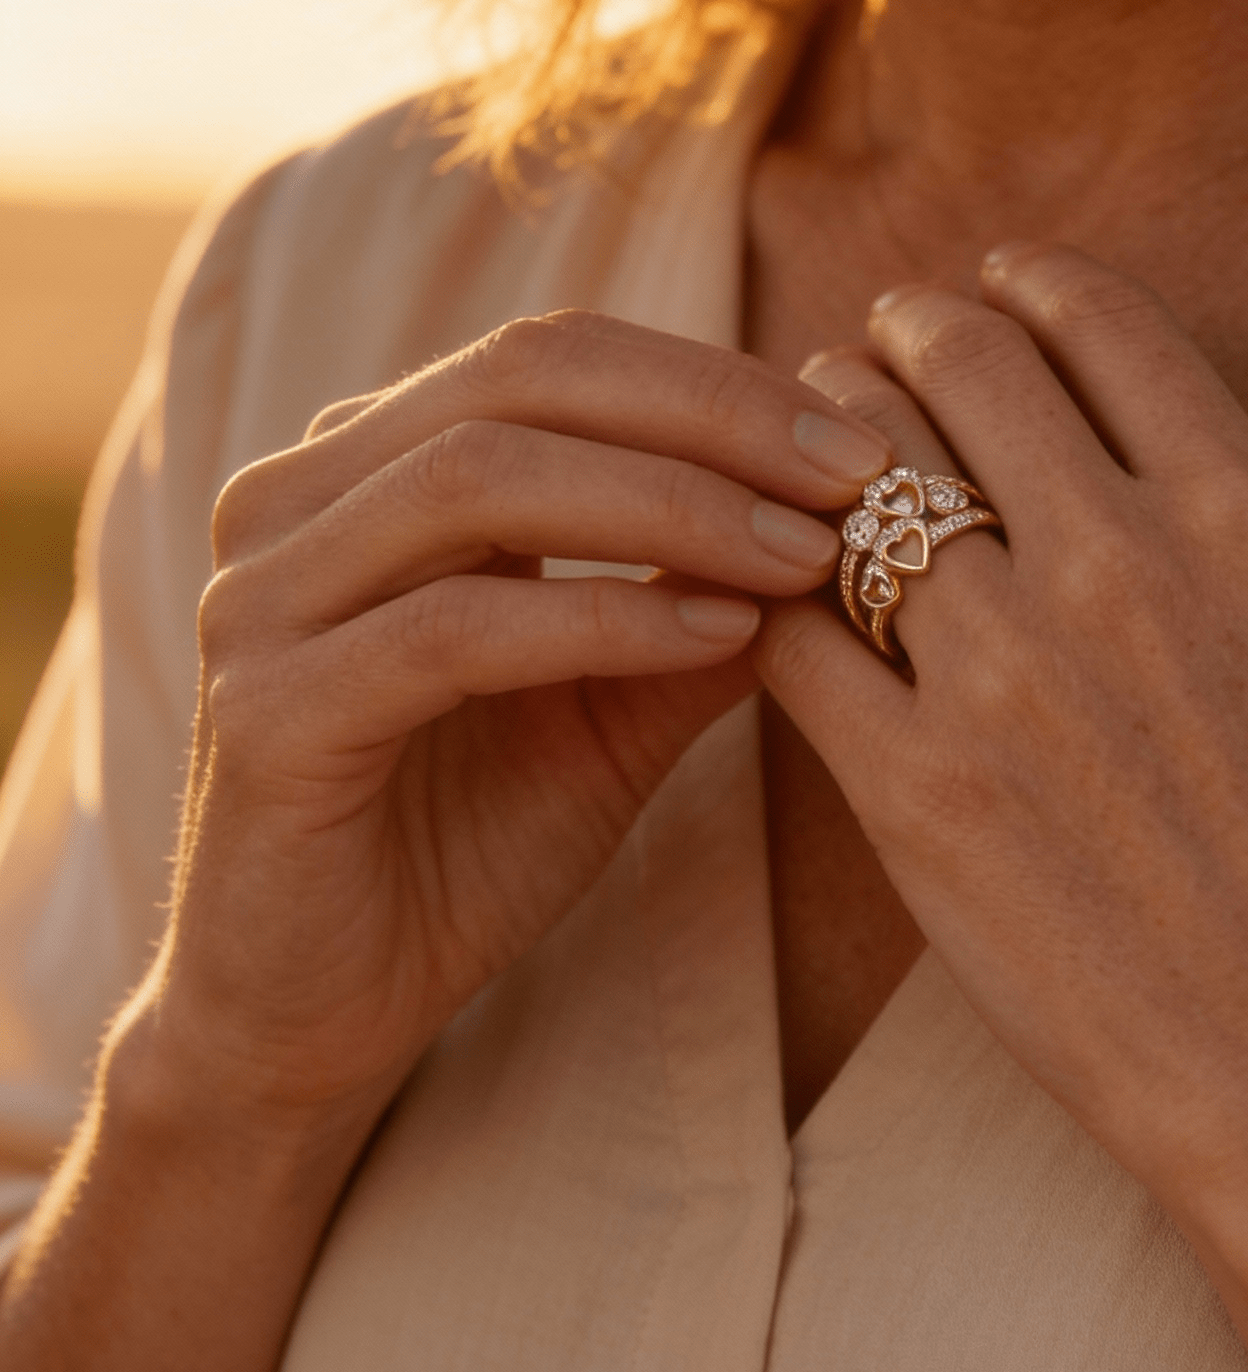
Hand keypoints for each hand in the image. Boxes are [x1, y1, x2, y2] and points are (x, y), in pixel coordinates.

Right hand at [141, 312, 888, 1136]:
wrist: (320, 1013)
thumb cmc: (461, 849)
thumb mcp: (610, 710)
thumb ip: (698, 606)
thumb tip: (840, 523)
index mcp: (369, 470)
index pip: (553, 357)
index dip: (715, 384)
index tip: (860, 446)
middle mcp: (296, 502)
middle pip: (520, 380)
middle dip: (711, 419)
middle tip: (856, 478)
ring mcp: (264, 599)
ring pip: (482, 481)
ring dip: (673, 505)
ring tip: (805, 556)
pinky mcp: (267, 713)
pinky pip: (454, 630)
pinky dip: (604, 619)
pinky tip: (720, 638)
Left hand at [760, 247, 1247, 1371]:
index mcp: (1243, 525)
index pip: (1105, 328)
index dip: (1036, 283)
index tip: (1000, 282)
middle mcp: (1115, 569)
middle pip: (964, 371)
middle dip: (910, 326)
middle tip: (882, 333)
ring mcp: (1002, 678)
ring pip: (857, 481)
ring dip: (821, 431)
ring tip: (805, 428)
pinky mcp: (913, 791)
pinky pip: (798, 638)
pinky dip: (771, 587)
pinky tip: (770, 579)